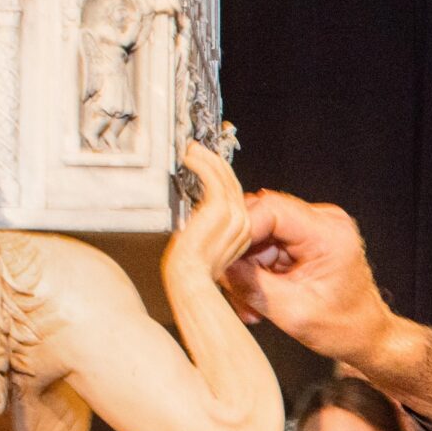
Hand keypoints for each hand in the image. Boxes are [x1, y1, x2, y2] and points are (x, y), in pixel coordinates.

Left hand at [169, 143, 254, 282]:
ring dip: (206, 159)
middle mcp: (242, 221)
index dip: (221, 177)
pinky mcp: (220, 209)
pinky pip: (212, 178)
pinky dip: (201, 164)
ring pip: (224, 177)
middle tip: (198, 150)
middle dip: (214, 162)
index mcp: (242, 231)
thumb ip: (207, 231)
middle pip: (232, 182)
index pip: (234, 196)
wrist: (191, 281)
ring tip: (192, 149)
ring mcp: (234, 215)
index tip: (207, 165)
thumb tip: (194, 220)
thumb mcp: (205, 248)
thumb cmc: (192, 272)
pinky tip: (189, 158)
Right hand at [220, 189, 401, 367]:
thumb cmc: (344, 328)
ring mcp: (314, 227)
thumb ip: (250, 284)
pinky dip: (255, 270)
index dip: (236, 229)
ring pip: (257, 233)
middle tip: (231, 287)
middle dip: (238, 254)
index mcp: (329, 234)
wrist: (366, 336)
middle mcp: (324, 221)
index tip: (215, 255)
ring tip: (250, 303)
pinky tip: (257, 296)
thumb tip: (213, 264)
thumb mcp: (291, 312)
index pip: (268, 208)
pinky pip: (265, 244)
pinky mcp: (304, 238)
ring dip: (245, 268)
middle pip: (258, 217)